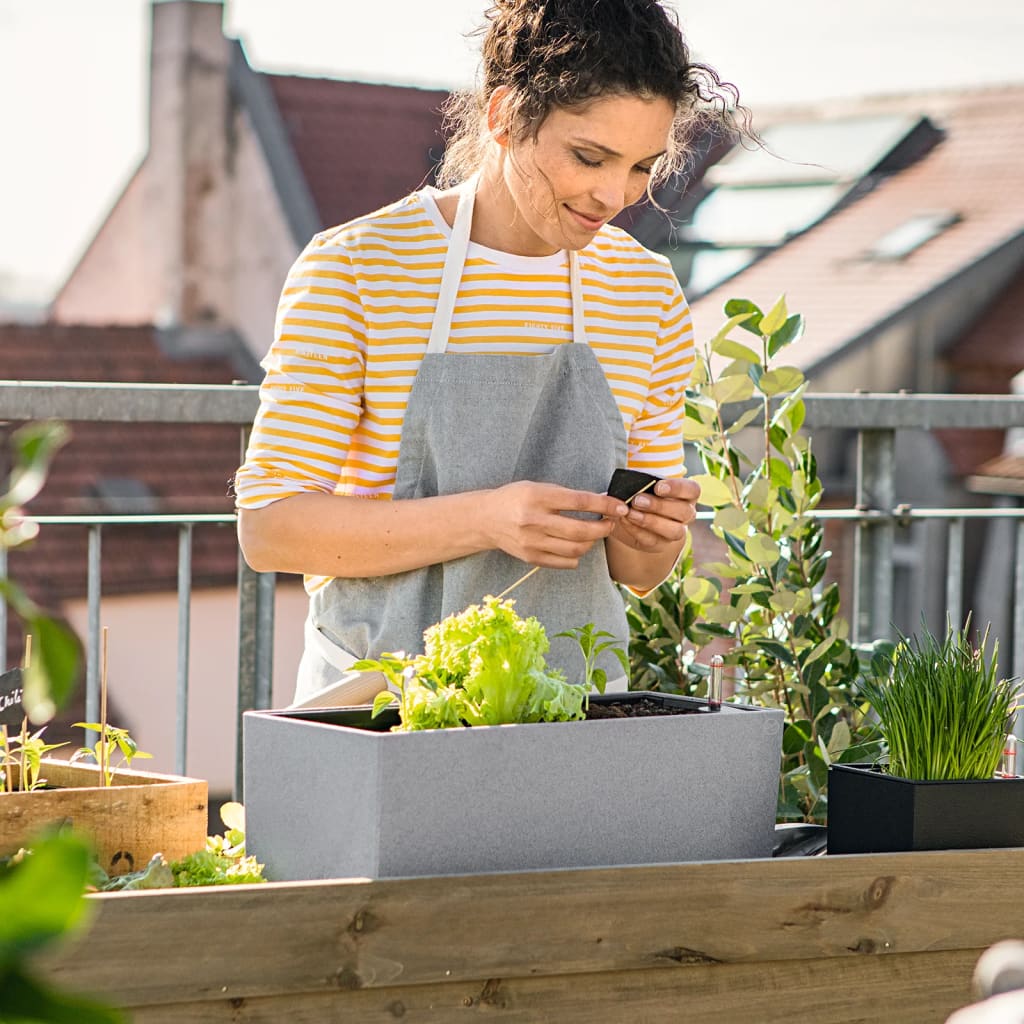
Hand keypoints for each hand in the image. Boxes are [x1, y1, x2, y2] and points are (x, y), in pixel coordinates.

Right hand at [485, 481, 628, 568]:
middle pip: (581, 530)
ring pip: (576, 549)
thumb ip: (566, 496)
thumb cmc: (516, 498)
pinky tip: (578, 545)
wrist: (486, 519)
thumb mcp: (538, 487)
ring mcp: (532, 542)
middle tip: (611, 523)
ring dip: (593, 542)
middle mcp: (534, 521)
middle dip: (603, 528)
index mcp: (537, 497)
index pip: (580, 502)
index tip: (620, 507)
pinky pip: (566, 562)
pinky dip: (578, 555)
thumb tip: (601, 502)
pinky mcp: (531, 557)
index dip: (605, 505)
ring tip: (595, 534)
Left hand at [609, 476, 698, 552]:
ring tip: (630, 514)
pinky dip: (636, 530)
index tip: (657, 487)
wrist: (629, 515)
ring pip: (674, 531)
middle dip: (660, 506)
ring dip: (651, 522)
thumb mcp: (641, 484)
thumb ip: (640, 483)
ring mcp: (676, 531)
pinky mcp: (660, 544)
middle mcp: (686, 514)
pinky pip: (653, 541)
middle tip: (638, 501)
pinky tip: (625, 521)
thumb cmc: (640, 493)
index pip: (692, 490)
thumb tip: (628, 485)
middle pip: (685, 512)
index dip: (677, 488)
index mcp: (686, 494)